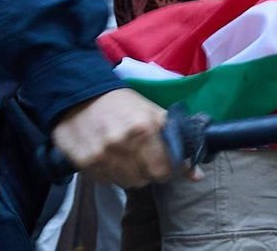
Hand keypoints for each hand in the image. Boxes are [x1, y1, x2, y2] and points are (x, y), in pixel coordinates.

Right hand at [51, 88, 180, 187]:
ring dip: (126, 172)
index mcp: (142, 129)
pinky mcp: (83, 162)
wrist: (79, 93)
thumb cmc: (121, 103)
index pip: (163, 170)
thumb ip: (177, 142)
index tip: (160, 160)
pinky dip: (108, 171)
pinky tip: (105, 154)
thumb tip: (197, 176)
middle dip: (145, 170)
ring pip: (125, 183)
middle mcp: (121, 144)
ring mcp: (100, 154)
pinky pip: (105, 180)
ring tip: (121, 153)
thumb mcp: (152, 114)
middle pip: (144, 179)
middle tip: (138, 154)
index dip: (164, 167)